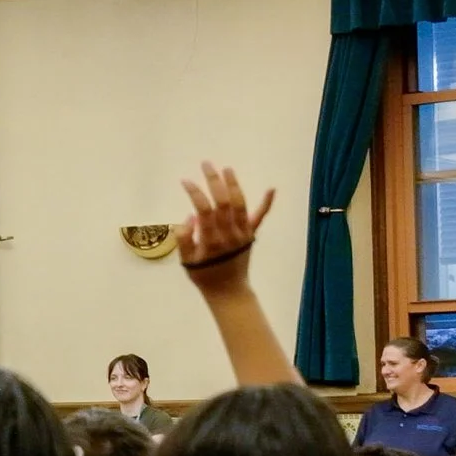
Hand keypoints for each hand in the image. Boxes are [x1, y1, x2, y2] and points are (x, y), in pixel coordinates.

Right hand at [174, 161, 275, 297]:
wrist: (228, 291)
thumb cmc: (203, 275)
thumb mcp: (186, 261)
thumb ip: (184, 240)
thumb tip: (189, 218)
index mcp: (210, 240)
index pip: (203, 210)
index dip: (195, 193)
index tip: (185, 181)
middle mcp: (228, 233)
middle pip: (222, 202)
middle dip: (214, 181)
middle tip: (206, 164)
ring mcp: (242, 233)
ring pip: (239, 205)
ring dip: (233, 185)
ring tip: (226, 168)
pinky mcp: (251, 235)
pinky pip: (260, 218)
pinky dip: (266, 203)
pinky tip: (271, 189)